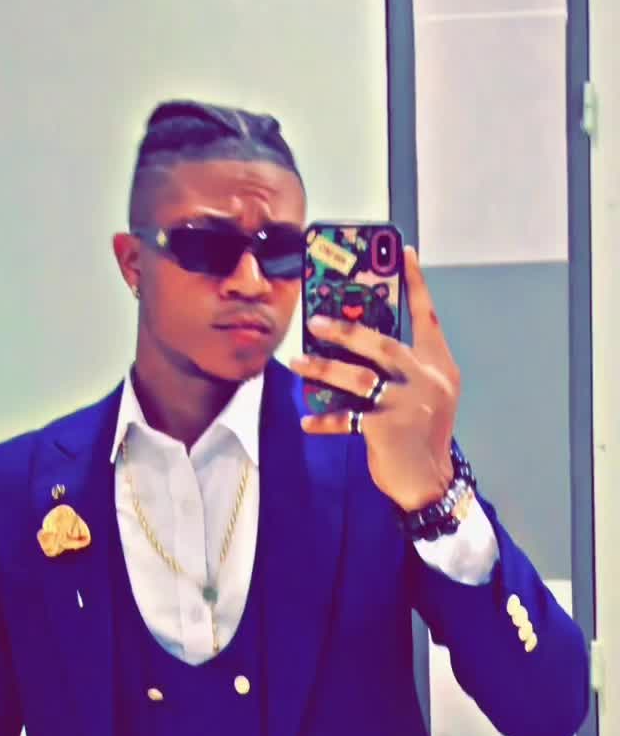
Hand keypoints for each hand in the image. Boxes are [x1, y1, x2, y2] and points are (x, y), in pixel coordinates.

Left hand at [290, 246, 460, 511]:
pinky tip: (307, 421)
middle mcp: (426, 380)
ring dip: (322, 369)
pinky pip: (346, 417)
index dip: (416, 284)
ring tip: (296, 363)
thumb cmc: (420, 436)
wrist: (430, 483)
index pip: (428, 317)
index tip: (405, 252)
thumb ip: (404, 369)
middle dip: (345, 330)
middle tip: (314, 321)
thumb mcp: (424, 396)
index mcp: (438, 367)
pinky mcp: (386, 429)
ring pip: (356, 376)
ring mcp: (407, 404)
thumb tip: (357, 342)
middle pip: (380, 343)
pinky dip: (324, 420)